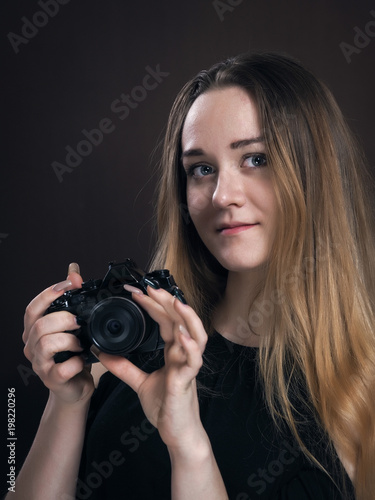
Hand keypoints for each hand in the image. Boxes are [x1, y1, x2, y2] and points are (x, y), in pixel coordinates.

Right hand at [23, 263, 94, 405]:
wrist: (74, 387)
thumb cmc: (72, 354)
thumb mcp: (72, 325)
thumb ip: (70, 298)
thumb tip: (73, 271)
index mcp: (34, 331)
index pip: (32, 309)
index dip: (48, 294)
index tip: (70, 283)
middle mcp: (32, 346)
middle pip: (38, 325)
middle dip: (63, 318)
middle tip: (79, 321)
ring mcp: (40, 364)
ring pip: (46, 344)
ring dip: (69, 340)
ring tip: (80, 342)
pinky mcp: (51, 380)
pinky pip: (61, 368)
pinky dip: (76, 362)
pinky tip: (82, 360)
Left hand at [92, 285, 207, 452]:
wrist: (176, 432)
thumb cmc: (165, 406)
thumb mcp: (139, 382)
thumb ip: (123, 367)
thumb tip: (102, 353)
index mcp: (174, 351)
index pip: (167, 320)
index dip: (154, 304)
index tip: (136, 292)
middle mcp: (183, 354)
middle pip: (181, 320)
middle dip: (166, 301)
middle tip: (148, 287)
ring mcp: (188, 365)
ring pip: (196, 334)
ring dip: (187, 316)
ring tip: (173, 300)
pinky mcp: (188, 379)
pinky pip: (194, 359)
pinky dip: (190, 344)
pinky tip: (181, 334)